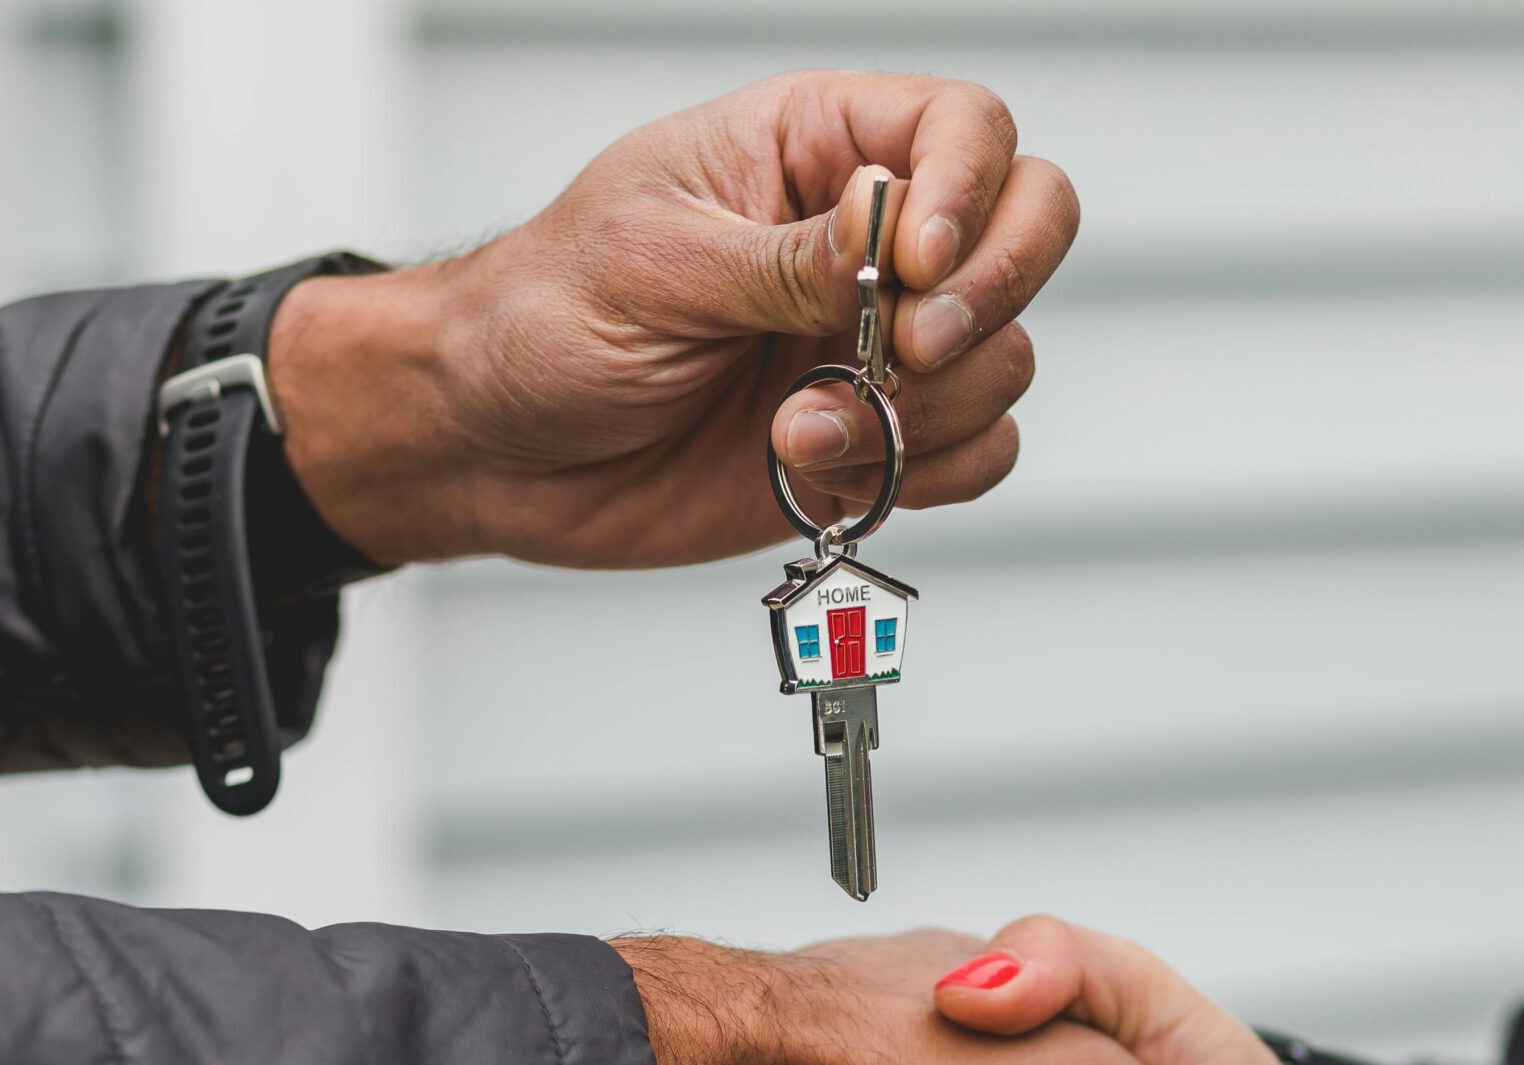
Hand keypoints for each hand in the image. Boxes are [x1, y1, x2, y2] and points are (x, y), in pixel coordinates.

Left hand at [269, 72, 1076, 567]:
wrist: (494, 448)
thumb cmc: (543, 320)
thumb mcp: (653, 264)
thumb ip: (787, 258)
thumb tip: (897, 226)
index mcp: (810, 150)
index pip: (964, 130)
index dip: (971, 192)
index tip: (916, 267)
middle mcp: (864, 244)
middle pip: (1028, 228)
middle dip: (990, 297)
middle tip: (905, 352)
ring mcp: (872, 347)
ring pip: (1002, 360)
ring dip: (923, 412)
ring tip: (796, 434)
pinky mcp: (867, 443)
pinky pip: (972, 454)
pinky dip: (927, 475)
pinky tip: (822, 473)